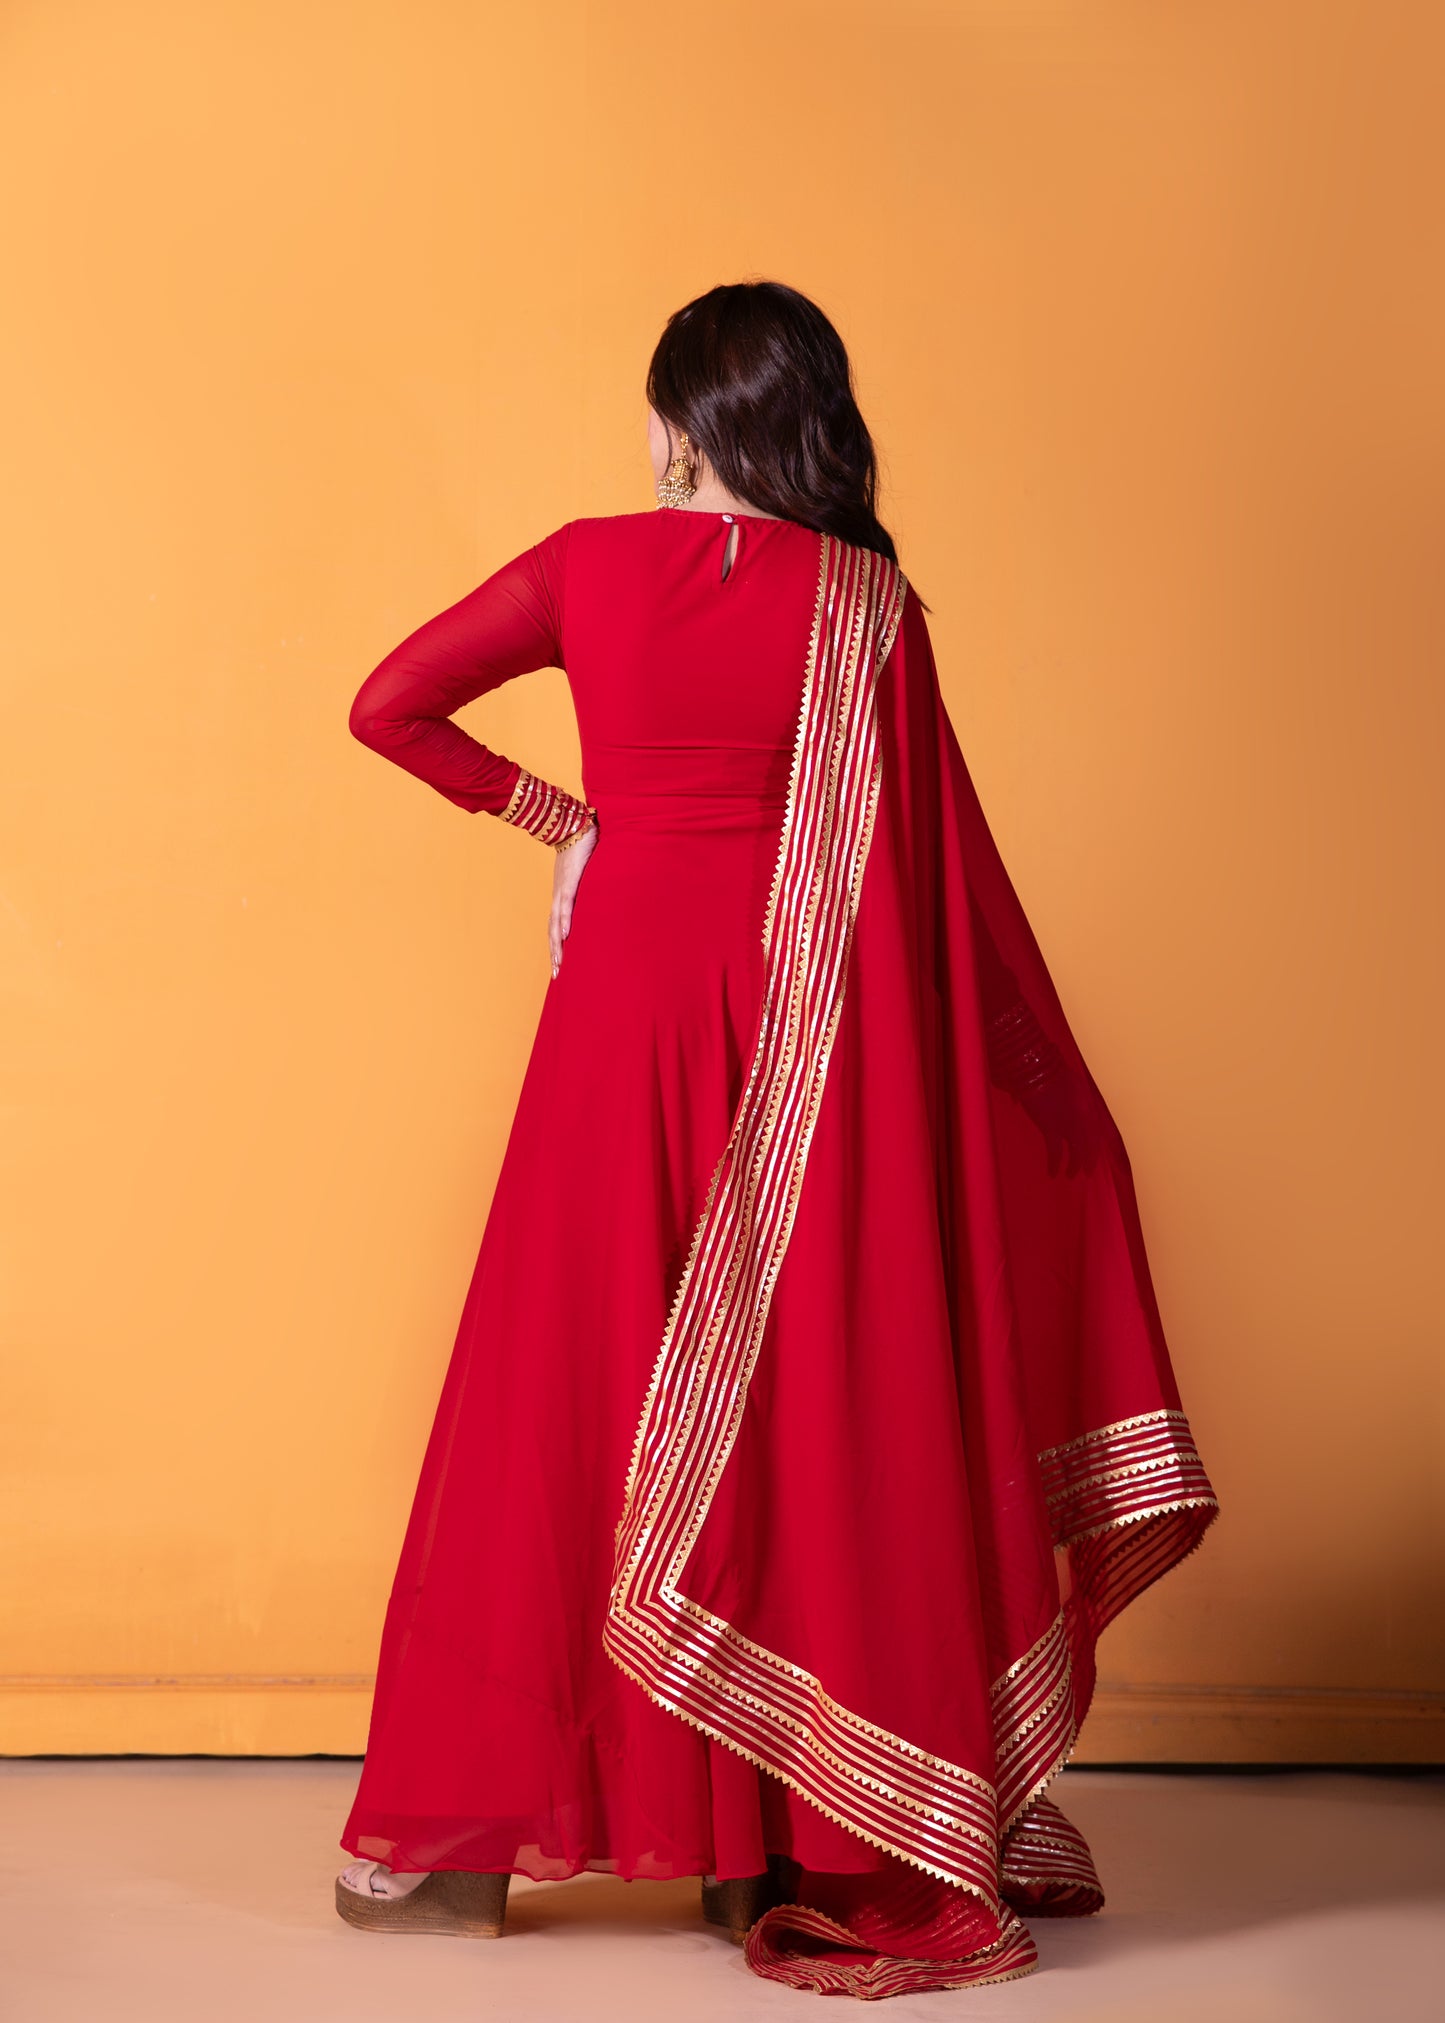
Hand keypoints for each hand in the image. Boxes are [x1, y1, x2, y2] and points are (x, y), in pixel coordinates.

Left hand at [549, 825, 597, 976]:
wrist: (573, 824)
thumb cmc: (582, 846)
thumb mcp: (589, 873)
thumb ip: (594, 885)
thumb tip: (607, 896)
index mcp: (563, 895)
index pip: (557, 926)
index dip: (557, 945)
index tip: (560, 963)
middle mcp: (559, 896)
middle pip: (553, 931)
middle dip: (555, 954)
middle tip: (557, 974)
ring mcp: (563, 889)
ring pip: (557, 923)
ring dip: (557, 945)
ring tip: (559, 964)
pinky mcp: (570, 881)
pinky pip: (567, 906)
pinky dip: (565, 922)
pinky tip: (565, 938)